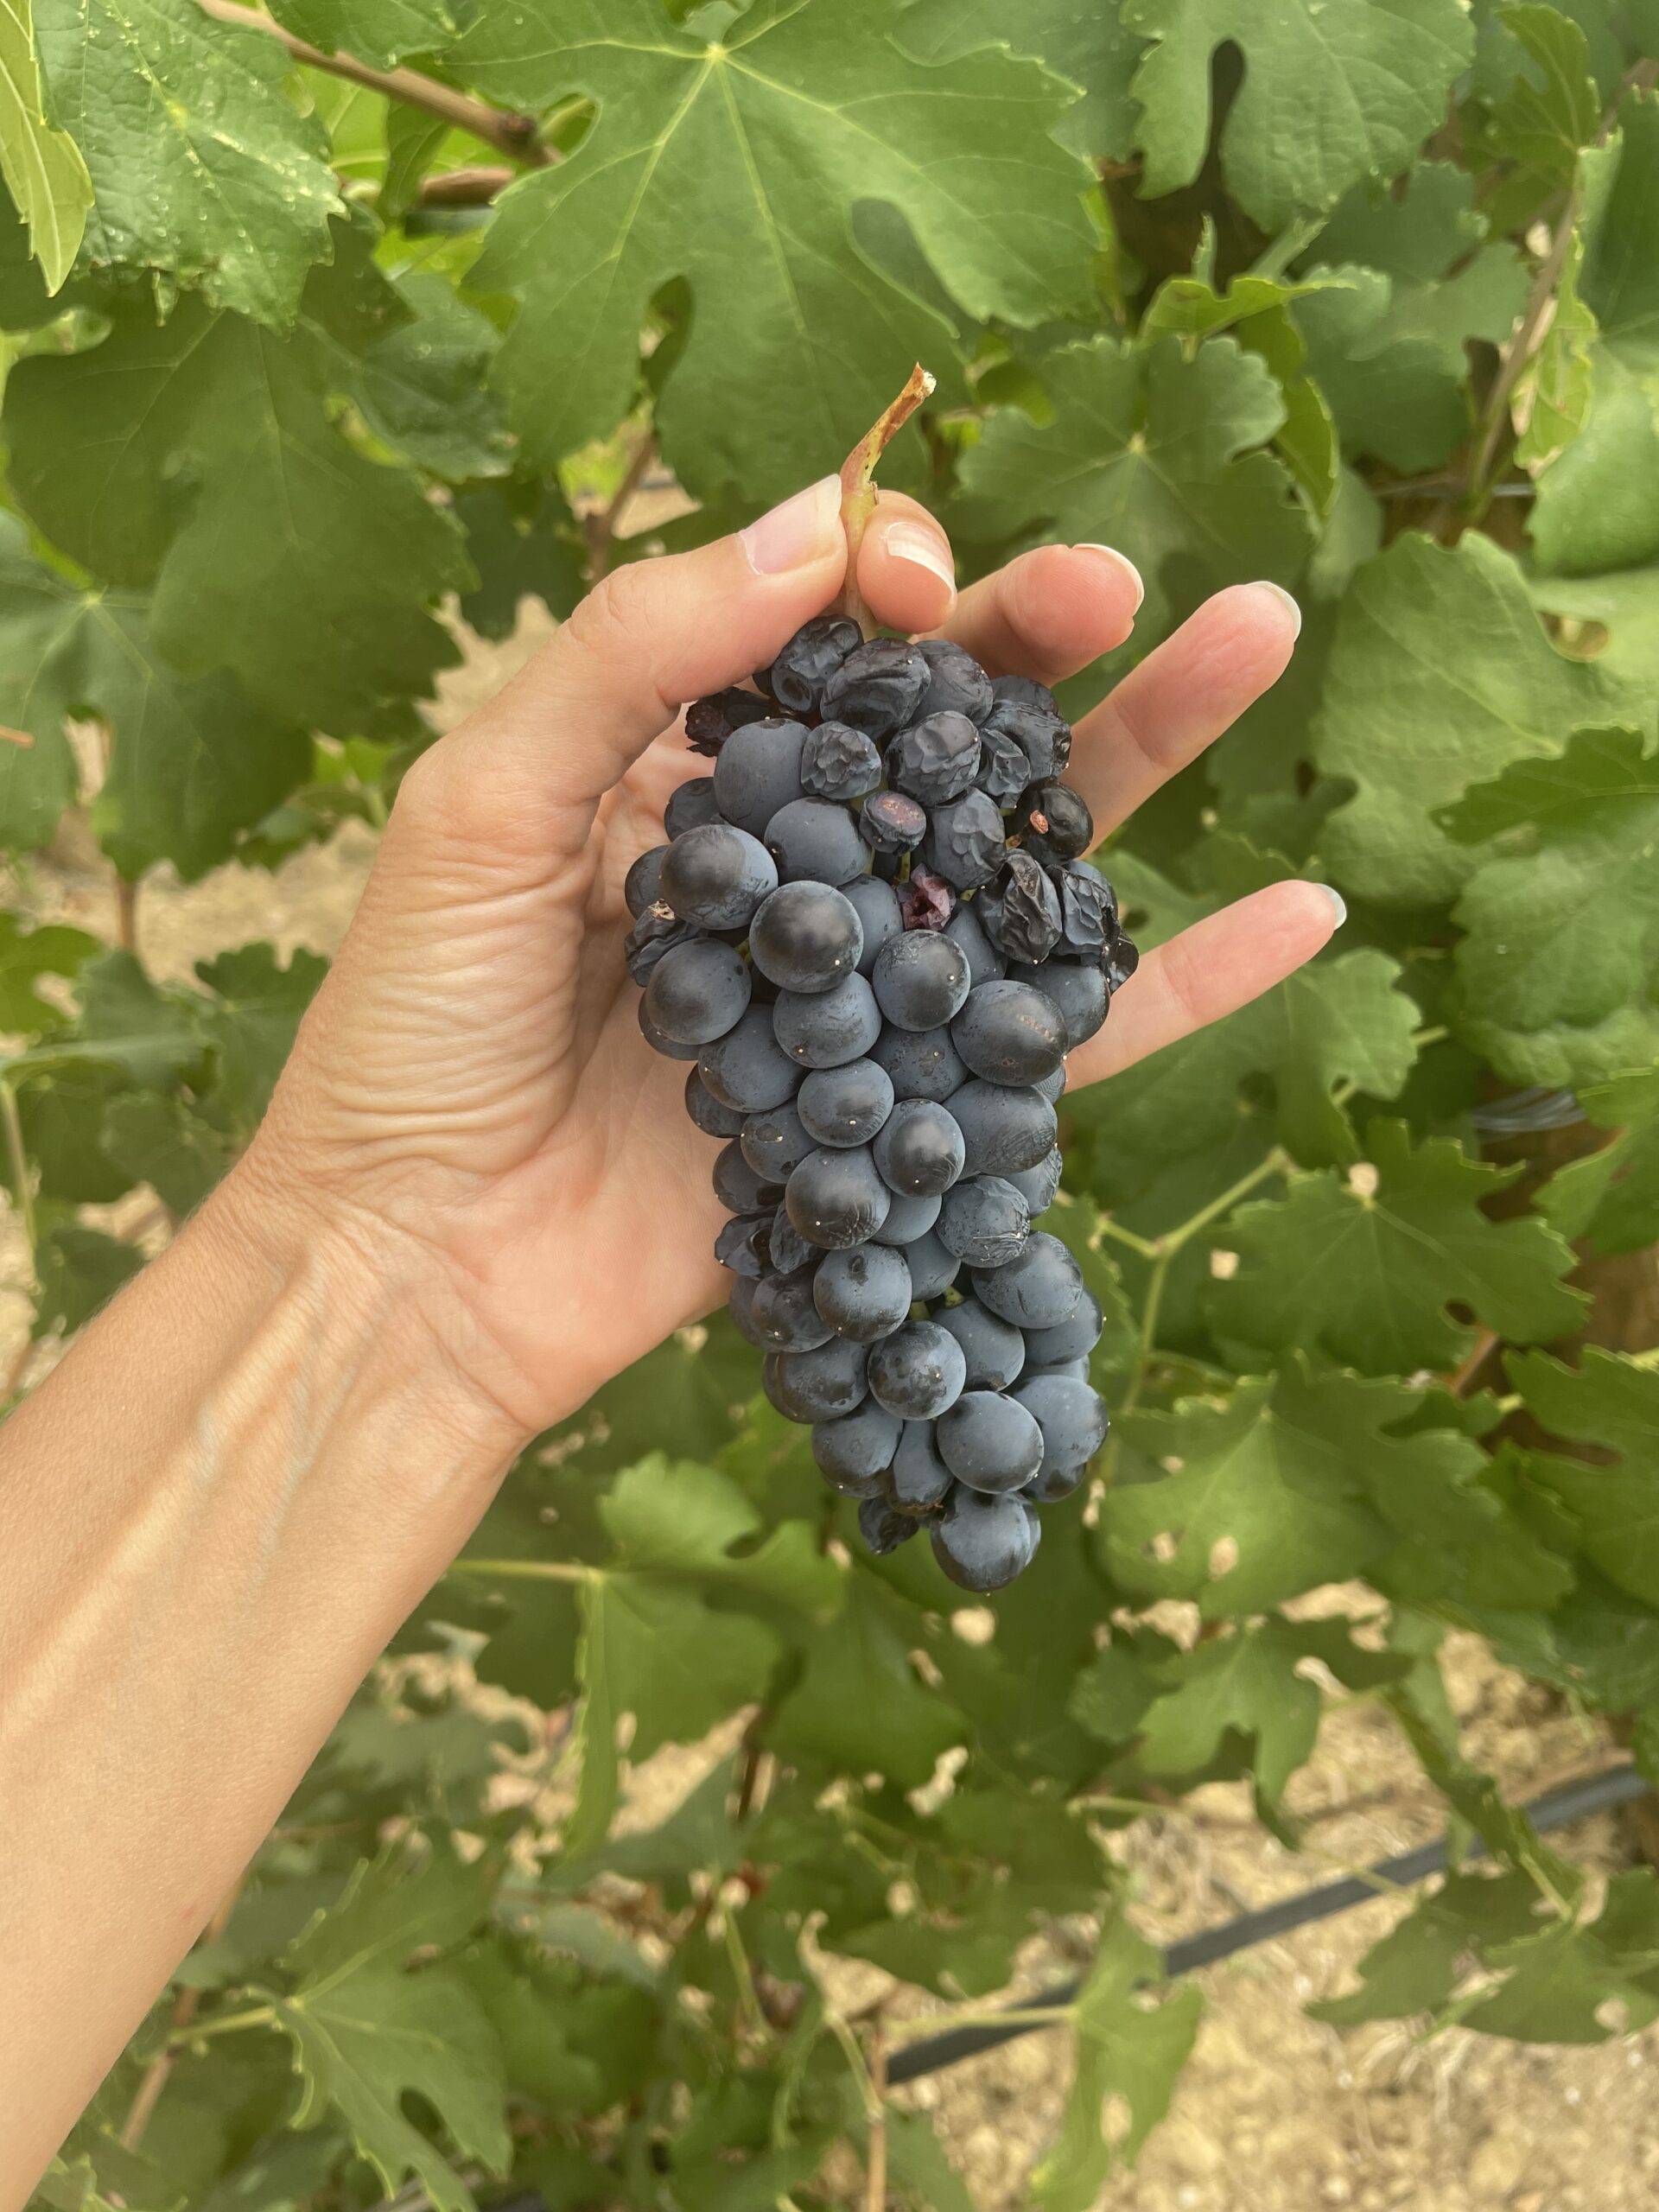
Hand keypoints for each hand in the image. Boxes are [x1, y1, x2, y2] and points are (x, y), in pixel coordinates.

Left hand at [234, 474, 1333, 1440]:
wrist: (425, 1267)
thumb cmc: (414, 1032)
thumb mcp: (480, 808)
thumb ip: (632, 654)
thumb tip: (813, 525)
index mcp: (683, 765)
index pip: (821, 631)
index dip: (888, 578)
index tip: (919, 587)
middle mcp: (797, 859)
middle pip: (952, 721)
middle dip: (1042, 634)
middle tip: (1126, 580)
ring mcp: (868, 979)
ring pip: (1032, 847)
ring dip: (1151, 745)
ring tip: (1255, 634)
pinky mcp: (915, 1102)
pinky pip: (1074, 1038)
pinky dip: (1193, 981)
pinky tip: (1305, 910)